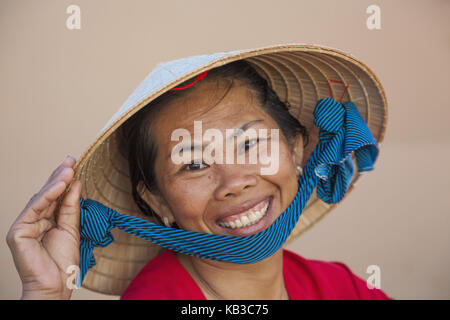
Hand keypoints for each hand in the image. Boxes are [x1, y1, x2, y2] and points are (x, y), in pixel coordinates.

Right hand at [6, 156, 81, 298]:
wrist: (57, 284)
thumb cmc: (63, 261)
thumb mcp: (71, 228)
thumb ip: (71, 206)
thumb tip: (76, 183)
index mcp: (46, 219)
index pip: (54, 196)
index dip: (63, 180)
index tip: (74, 164)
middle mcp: (33, 220)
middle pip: (46, 194)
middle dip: (59, 176)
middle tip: (71, 160)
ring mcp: (24, 225)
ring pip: (41, 199)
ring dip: (55, 182)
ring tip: (69, 169)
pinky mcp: (18, 231)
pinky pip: (34, 209)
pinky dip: (48, 196)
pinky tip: (60, 184)